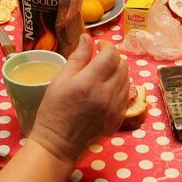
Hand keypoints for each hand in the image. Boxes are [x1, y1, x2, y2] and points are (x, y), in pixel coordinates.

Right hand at [30, 36, 129, 163]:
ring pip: (127, 79)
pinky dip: (120, 87)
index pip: (111, 55)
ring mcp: (115, 108)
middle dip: (113, 58)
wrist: (59, 143)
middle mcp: (106, 94)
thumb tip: (86, 38)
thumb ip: (77, 57)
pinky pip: (127, 95)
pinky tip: (107, 89)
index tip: (98, 46)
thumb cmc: (54, 110)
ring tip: (103, 74)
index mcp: (89, 82)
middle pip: (123, 65)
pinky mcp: (119, 118)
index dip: (107, 46)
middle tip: (100, 59)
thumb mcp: (60, 80)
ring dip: (118, 72)